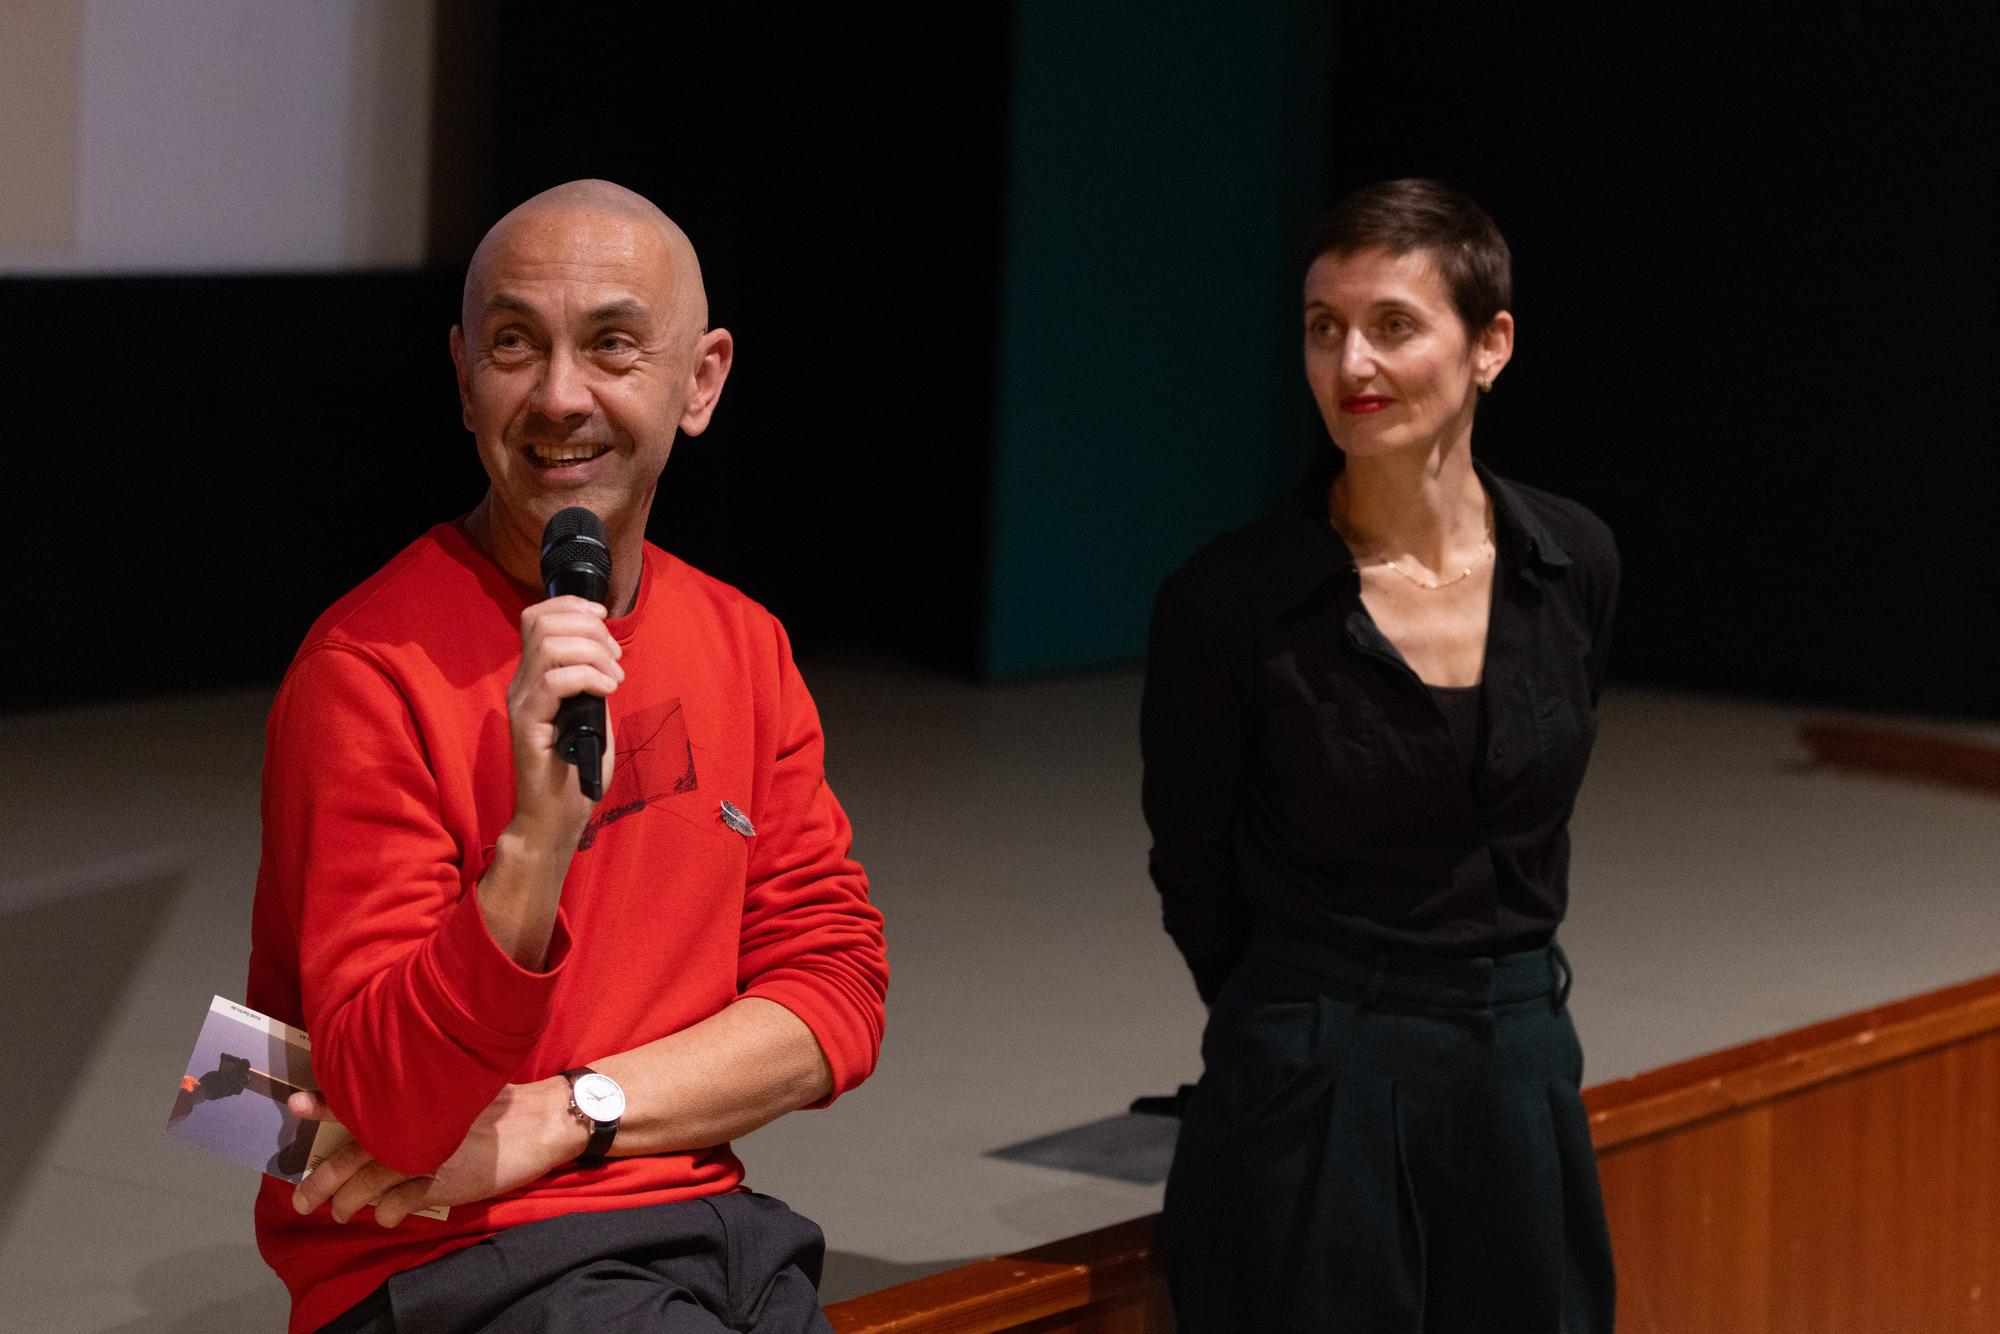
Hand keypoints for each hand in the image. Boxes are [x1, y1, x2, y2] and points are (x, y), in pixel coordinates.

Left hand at [288, 1080, 581, 1227]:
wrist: (539, 1123)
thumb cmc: (500, 1105)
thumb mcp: (458, 1089)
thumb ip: (422, 1100)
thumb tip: (389, 1108)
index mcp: (414, 1098)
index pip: (362, 1101)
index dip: (328, 1102)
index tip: (296, 1104)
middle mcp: (412, 1124)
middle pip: (352, 1154)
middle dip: (322, 1179)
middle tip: (301, 1198)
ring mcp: (424, 1154)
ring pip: (369, 1183)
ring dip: (348, 1202)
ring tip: (337, 1213)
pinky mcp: (441, 1181)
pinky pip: (400, 1203)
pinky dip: (387, 1213)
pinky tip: (384, 1218)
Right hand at [508, 595, 621, 842]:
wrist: (554, 817)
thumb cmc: (574, 770)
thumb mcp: (591, 715)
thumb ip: (590, 682)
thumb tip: (604, 655)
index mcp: (534, 678)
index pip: (537, 618)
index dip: (571, 605)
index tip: (604, 616)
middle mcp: (521, 684)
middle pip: (543, 623)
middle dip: (589, 627)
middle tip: (614, 658)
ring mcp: (521, 703)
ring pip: (549, 646)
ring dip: (592, 652)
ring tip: (613, 678)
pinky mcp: (527, 724)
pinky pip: (555, 681)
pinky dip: (588, 677)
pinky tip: (607, 691)